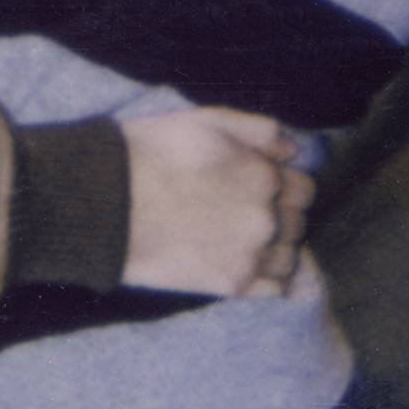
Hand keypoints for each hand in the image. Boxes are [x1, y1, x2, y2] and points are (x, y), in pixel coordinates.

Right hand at [120, 107, 314, 300]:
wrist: (104, 204)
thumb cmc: (149, 154)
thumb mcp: (205, 120)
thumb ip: (259, 130)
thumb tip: (294, 148)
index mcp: (264, 176)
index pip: (304, 187)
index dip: (284, 184)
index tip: (260, 186)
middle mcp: (266, 218)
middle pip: (298, 222)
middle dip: (280, 214)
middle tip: (245, 211)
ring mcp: (250, 255)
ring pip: (290, 256)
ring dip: (276, 247)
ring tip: (244, 239)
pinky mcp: (230, 285)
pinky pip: (275, 289)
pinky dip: (270, 279)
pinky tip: (246, 265)